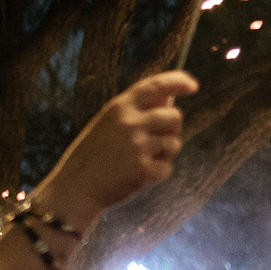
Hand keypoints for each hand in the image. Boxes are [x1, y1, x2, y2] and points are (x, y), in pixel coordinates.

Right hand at [32, 72, 193, 228]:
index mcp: (120, 106)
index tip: (193, 86)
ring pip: (174, 143)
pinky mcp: (143, 170)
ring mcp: (137, 146)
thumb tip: (169, 99)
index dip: (178, 82)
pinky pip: (167, 168)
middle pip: (174, 116)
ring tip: (143, 158)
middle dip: (172, 128)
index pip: (155, 86)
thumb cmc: (95, 154)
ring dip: (165, 152)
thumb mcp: (109, 123)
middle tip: (156, 140)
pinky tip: (139, 175)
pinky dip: (158, 173)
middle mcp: (130, 122)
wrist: (77, 187)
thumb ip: (136, 111)